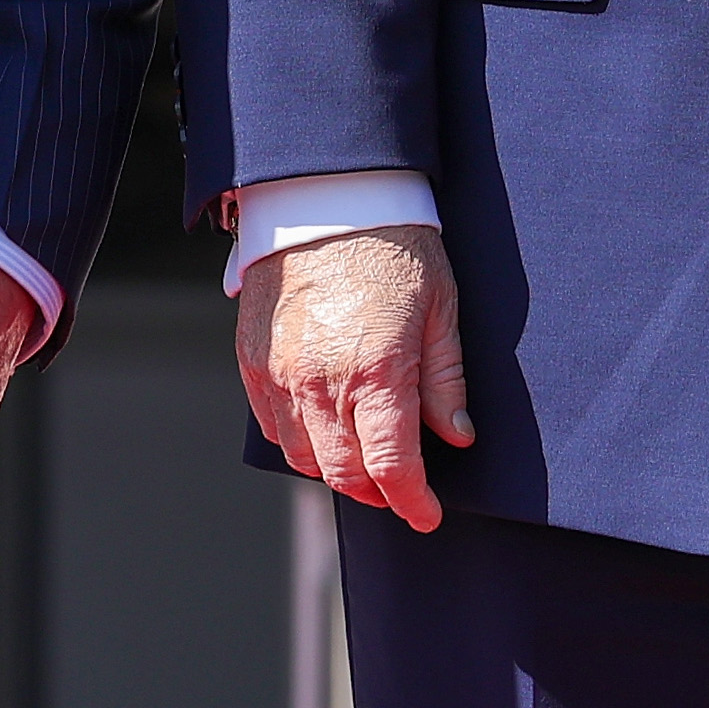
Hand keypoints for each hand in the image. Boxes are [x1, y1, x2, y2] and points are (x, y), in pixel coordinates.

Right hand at [234, 223, 472, 532]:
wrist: (327, 193)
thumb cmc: (394, 244)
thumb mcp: (441, 307)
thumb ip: (445, 380)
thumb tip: (455, 437)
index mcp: (377, 370)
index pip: (391, 467)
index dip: (411, 502)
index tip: (426, 513)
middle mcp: (321, 381)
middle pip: (344, 473)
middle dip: (375, 492)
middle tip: (398, 489)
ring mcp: (280, 372)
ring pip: (303, 457)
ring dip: (335, 469)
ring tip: (361, 458)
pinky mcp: (253, 358)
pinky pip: (271, 424)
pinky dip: (298, 439)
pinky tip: (323, 427)